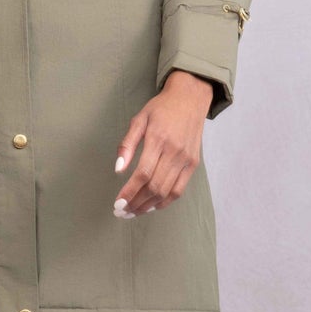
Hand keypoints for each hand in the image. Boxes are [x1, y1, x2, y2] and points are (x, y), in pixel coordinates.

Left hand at [112, 70, 214, 217]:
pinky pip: (179, 190)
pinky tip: (151, 206)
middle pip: (154, 187)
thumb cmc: (161, 108)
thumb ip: (127, 145)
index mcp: (158, 139)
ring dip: (148, 206)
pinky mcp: (193, 164)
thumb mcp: (139, 119)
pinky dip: (164, 202)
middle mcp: (174, 152)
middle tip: (122, 211)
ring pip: (166, 192)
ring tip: (133, 212)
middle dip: (136, 203)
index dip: (129, 192)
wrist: (190, 99)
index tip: (117, 203)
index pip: (142, 174)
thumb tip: (118, 170)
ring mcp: (186, 159)